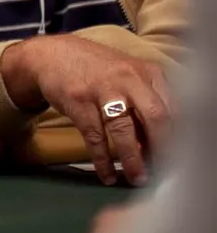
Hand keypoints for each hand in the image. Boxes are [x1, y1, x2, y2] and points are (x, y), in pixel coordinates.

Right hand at [0, 35, 171, 185]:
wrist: (53, 53)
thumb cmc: (98, 70)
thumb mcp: (129, 75)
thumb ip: (147, 102)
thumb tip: (159, 144)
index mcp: (148, 72)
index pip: (172, 109)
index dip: (177, 137)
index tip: (176, 158)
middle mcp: (128, 78)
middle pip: (154, 117)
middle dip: (162, 148)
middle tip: (163, 171)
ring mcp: (102, 89)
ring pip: (124, 130)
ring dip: (133, 159)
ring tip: (137, 179)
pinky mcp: (78, 101)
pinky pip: (95, 136)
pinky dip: (102, 159)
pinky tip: (107, 174)